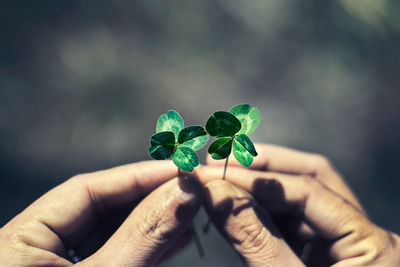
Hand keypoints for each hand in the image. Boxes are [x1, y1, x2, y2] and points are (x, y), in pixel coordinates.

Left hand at [0, 161, 202, 265]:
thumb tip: (187, 189)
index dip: (137, 175)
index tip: (181, 168)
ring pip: (113, 232)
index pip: (85, 189)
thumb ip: (143, 234)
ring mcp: (57, 265)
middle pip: (102, 208)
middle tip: (193, 189)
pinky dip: (147, 247)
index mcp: (18, 242)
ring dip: (155, 224)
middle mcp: (34, 249)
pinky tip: (177, 239)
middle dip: (151, 199)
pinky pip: (116, 254)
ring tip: (192, 214)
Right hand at [196, 144, 399, 265]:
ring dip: (259, 184)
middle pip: (314, 180)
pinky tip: (234, 201)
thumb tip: (214, 190)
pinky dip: (260, 208)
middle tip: (221, 159)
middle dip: (265, 166)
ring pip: (300, 197)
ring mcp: (343, 243)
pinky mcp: (322, 252)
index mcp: (374, 246)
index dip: (260, 179)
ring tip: (221, 175)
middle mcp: (364, 236)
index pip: (312, 191)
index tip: (215, 173)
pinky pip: (291, 219)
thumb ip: (253, 237)